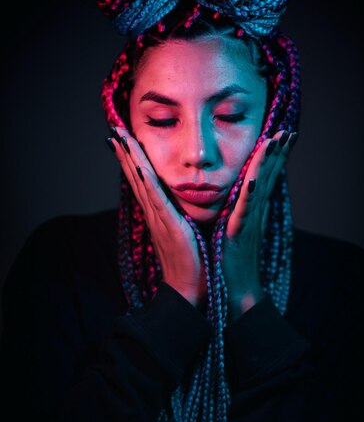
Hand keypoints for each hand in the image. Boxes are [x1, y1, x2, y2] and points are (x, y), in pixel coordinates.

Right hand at [107, 128, 205, 307]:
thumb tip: (179, 203)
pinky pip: (157, 200)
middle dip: (125, 153)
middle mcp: (154, 214)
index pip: (142, 181)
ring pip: (142, 183)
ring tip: (119, 138)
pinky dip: (147, 182)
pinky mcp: (170, 227)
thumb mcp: (183, 233)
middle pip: (136, 177)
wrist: (189, 292)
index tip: (123, 139)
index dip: (132, 160)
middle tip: (114, 129)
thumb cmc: (190, 264)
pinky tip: (140, 166)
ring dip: (131, 159)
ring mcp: (160, 219)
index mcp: (158, 214)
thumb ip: (178, 216)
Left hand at [222, 129, 297, 320]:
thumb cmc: (235, 259)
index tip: (284, 134)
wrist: (238, 288)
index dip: (276, 156)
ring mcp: (248, 221)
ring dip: (267, 165)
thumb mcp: (239, 227)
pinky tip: (252, 181)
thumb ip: (243, 207)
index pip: (267, 177)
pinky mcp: (237, 233)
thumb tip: (245, 190)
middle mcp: (255, 212)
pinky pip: (244, 211)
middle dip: (279, 153)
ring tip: (274, 143)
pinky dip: (249, 196)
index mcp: (254, 209)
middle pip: (269, 177)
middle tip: (289, 130)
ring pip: (260, 188)